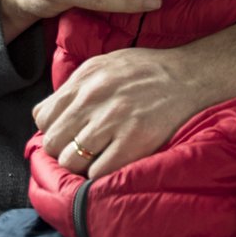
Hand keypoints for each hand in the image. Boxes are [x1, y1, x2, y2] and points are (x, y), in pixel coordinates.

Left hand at [35, 24, 235, 177]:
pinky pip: (98, 172)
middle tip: (81, 149)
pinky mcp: (135, 140)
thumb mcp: (106, 63)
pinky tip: (114, 162)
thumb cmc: (149, 70)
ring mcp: (114, 120)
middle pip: (52, 142)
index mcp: (86, 79)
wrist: (193, 75)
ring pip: (71, 161)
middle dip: (63, 149)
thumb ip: (75, 85)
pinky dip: (101, 173)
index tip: (67, 132)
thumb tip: (45, 114)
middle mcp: (95, 98)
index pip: (42, 116)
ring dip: (82, 164)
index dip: (52, 128)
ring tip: (98, 157)